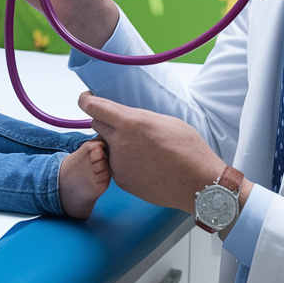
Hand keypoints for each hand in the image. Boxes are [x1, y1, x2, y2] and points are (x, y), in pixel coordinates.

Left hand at [79, 92, 223, 213]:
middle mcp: (120, 143)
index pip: (94, 107)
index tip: (86, 98)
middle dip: (104, 121)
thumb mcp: (166, 121)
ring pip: (106, 147)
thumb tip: (128, 119)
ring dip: (116, 144)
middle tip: (120, 124)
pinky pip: (114, 165)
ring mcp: (119, 164)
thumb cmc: (189, 150)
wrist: (197, 183)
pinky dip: (124, 162)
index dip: (86, 100)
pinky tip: (144, 164)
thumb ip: (140, 118)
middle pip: (96, 125)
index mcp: (131, 122)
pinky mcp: (122, 181)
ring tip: (141, 149)